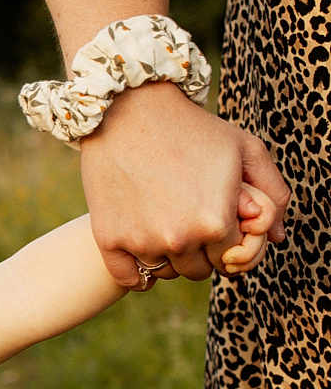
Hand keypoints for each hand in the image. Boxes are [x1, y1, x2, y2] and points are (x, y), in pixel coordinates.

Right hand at [79, 83, 289, 286]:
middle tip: (189, 220)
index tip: (215, 220)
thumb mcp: (246, 149)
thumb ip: (274, 194)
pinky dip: (137, 275)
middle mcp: (179, 238)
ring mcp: (140, 240)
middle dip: (198, 250)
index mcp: (215, 221)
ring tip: (165, 227)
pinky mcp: (109, 238)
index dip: (226, 240)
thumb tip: (278, 237)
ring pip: (165, 272)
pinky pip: (128, 278)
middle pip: (197, 270)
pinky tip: (141, 256)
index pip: (230, 258)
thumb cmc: (192, 128)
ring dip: (169, 257)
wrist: (129, 111)